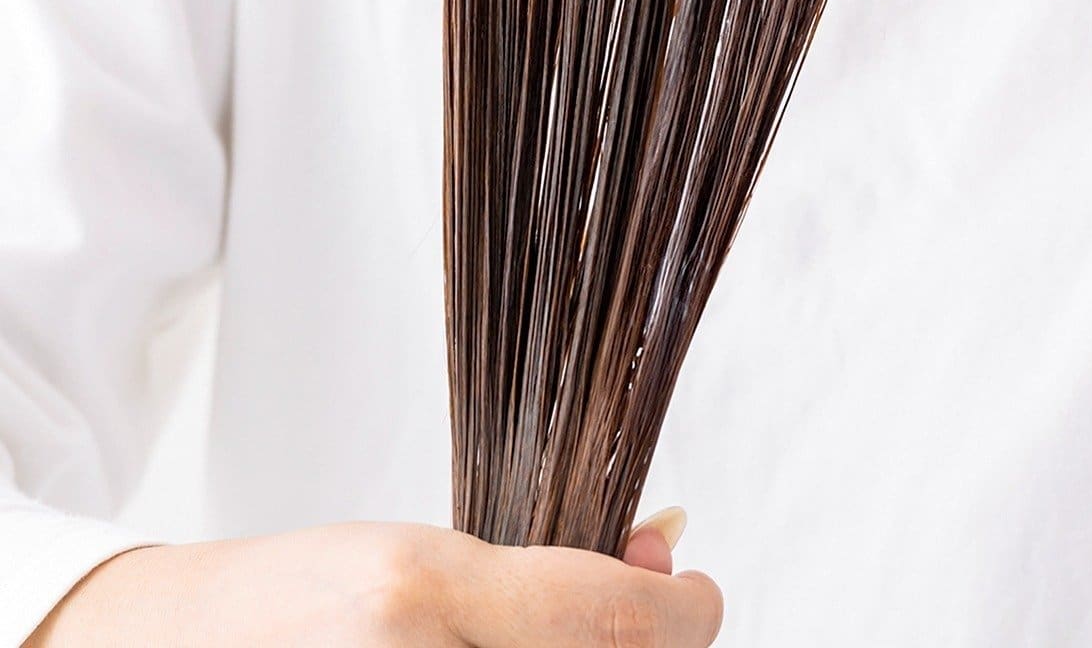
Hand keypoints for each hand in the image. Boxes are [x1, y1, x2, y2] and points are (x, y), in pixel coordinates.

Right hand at [26, 509, 719, 646]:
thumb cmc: (290, 602)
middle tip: (640, 617)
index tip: (695, 594)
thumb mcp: (425, 557)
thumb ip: (546, 573)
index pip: (615, 622)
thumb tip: (661, 560)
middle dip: (635, 647)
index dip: (684, 609)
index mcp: (418, 605)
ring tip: (549, 636)